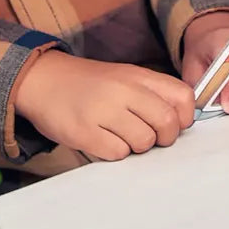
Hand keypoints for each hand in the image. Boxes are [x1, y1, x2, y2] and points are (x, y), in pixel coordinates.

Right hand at [16, 51, 194, 161]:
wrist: (44, 80)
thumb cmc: (90, 84)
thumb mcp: (124, 77)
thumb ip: (151, 94)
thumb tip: (179, 122)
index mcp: (138, 75)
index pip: (182, 96)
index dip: (184, 117)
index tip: (174, 125)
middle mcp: (123, 89)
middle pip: (166, 123)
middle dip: (164, 138)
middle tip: (150, 137)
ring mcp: (103, 110)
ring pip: (143, 142)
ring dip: (137, 146)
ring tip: (121, 136)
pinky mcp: (84, 131)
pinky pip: (117, 154)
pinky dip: (115, 153)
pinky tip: (103, 140)